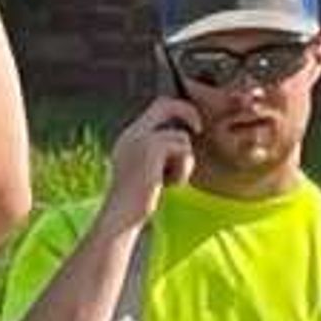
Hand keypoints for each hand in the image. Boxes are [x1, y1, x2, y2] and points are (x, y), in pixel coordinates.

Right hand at [104, 95, 200, 215]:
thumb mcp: (146, 171)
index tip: (193, 125)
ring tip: (170, 182)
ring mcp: (140, 140)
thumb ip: (158, 152)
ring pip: (181, 138)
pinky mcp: (150, 151)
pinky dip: (183, 170)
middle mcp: (132, 133)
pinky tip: (170, 186)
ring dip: (184, 163)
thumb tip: (183, 141)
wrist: (121, 216)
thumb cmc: (137, 201)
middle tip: (200, 129)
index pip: (156, 106)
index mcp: (130, 136)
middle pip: (165, 104)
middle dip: (188, 111)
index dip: (178, 109)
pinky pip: (183, 151)